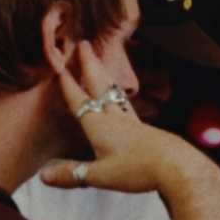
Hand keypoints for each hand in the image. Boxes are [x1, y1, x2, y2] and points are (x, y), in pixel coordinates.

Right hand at [40, 36, 214, 198]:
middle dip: (90, 65)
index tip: (59, 67)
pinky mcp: (145, 129)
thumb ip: (72, 174)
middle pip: (99, 86)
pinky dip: (119, 97)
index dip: (68, 85)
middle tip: (85, 44)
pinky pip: (127, 106)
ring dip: (105, 77)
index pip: (79, 101)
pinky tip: (123, 102)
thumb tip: (43, 176)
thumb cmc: (138, 169)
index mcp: (99, 125)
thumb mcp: (100, 176)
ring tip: (102, 66)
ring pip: (114, 93)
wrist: (177, 166)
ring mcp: (132, 122)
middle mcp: (114, 118)